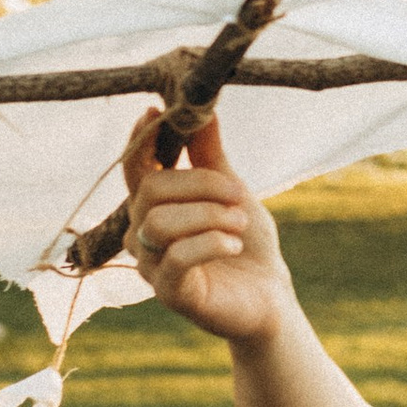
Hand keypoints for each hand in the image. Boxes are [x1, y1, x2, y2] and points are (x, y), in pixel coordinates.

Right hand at [121, 106, 294, 346]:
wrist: (271, 297)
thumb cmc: (248, 243)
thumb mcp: (232, 192)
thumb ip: (210, 157)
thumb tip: (202, 110)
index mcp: (154, 207)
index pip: (134, 168)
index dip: (140, 140)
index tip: (157, 111)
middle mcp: (142, 235)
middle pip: (151, 189)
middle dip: (200, 184)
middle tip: (237, 195)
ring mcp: (151, 266)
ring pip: (160, 222)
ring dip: (209, 215)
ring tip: (240, 222)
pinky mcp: (169, 293)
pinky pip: (177, 257)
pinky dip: (211, 242)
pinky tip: (233, 244)